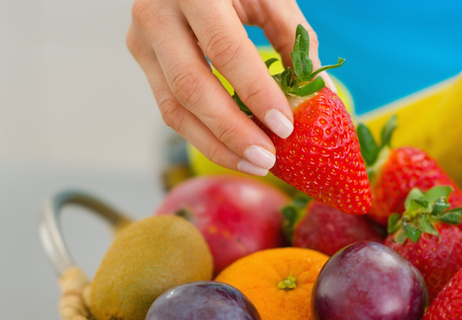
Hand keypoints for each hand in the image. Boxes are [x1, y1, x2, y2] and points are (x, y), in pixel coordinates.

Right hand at [126, 0, 319, 175]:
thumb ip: (294, 39)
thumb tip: (319, 95)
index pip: (225, 51)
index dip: (255, 93)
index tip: (285, 127)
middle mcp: (157, 13)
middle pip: (191, 87)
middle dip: (232, 132)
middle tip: (267, 159)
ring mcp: (142, 37)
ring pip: (173, 107)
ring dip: (215, 144)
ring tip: (253, 164)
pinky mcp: (142, 56)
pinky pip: (169, 106)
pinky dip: (202, 133)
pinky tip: (232, 148)